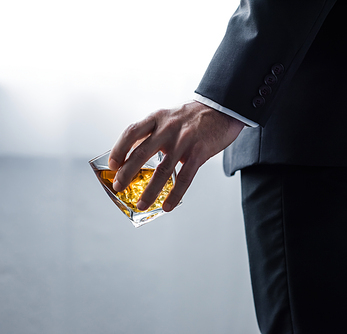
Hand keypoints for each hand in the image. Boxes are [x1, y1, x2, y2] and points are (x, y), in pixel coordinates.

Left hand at [108, 101, 243, 211]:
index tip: (112, 164)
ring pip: (162, 170)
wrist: (223, 109)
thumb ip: (154, 133)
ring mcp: (184, 141)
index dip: (119, 149)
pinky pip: (184, 178)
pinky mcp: (199, 152)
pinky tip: (167, 206)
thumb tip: (136, 154)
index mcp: (158, 118)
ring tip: (142, 204)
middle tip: (118, 187)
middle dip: (127, 173)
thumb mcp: (170, 117)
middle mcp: (168, 128)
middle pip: (141, 153)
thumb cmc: (195, 116)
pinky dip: (174, 194)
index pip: (131, 132)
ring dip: (150, 190)